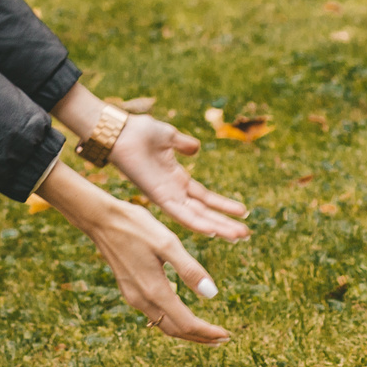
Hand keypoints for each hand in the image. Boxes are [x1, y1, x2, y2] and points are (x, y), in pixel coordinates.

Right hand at [40, 164, 227, 343]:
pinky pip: (153, 313)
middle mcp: (142, 299)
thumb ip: (190, 270)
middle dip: (199, 337)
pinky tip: (180, 311)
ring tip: (205, 331)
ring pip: (162, 324)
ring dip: (185, 330)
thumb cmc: (136, 226)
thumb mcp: (168, 243)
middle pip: (175, 330)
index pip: (186, 323)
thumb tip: (212, 294)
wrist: (100, 219)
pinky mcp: (129, 289)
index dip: (207, 332)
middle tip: (221, 340)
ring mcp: (133, 295)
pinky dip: (171, 319)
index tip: (226, 335)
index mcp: (155, 290)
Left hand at [107, 114, 250, 240]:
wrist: (120, 131)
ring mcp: (166, 196)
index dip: (223, 206)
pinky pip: (181, 214)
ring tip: (239, 235)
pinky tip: (213, 231)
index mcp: (176, 179)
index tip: (243, 212)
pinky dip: (197, 223)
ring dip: (218, 227)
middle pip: (204, 212)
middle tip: (246, 234)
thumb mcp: (169, 137)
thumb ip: (183, 144)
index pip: (205, 197)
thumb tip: (196, 148)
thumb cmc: (139, 132)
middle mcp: (173, 191)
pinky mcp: (158, 197)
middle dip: (225, 223)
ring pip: (197, 218)